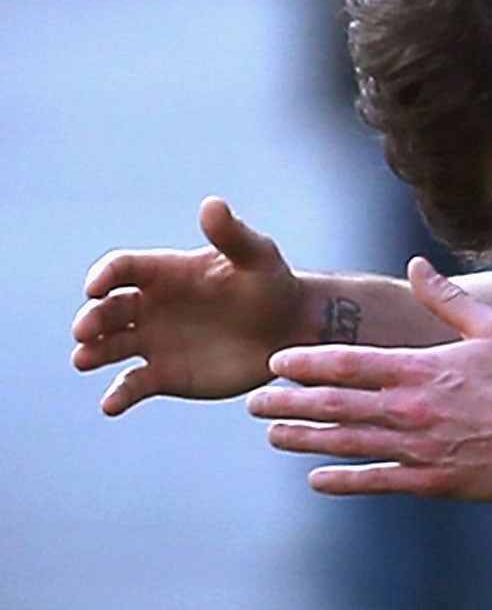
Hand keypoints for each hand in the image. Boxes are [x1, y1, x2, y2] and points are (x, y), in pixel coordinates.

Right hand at [73, 197, 306, 414]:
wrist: (290, 328)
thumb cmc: (271, 284)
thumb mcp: (257, 256)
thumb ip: (232, 235)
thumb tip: (212, 204)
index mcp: (164, 273)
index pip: (122, 269)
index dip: (104, 276)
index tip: (95, 287)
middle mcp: (150, 306)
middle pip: (107, 310)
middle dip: (92, 319)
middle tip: (84, 332)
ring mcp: (153, 341)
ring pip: (110, 347)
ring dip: (93, 352)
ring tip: (83, 359)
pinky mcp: (164, 374)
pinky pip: (133, 384)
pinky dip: (119, 395)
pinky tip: (111, 405)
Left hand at [249, 259, 491, 499]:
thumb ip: (447, 298)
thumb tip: (416, 264)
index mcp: (423, 368)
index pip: (348, 363)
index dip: (307, 362)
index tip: (277, 362)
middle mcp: (412, 409)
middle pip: (335, 404)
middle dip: (289, 403)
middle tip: (253, 403)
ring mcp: (420, 447)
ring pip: (347, 443)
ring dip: (305, 440)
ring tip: (274, 436)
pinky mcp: (434, 480)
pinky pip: (378, 481)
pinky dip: (344, 480)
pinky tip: (317, 479)